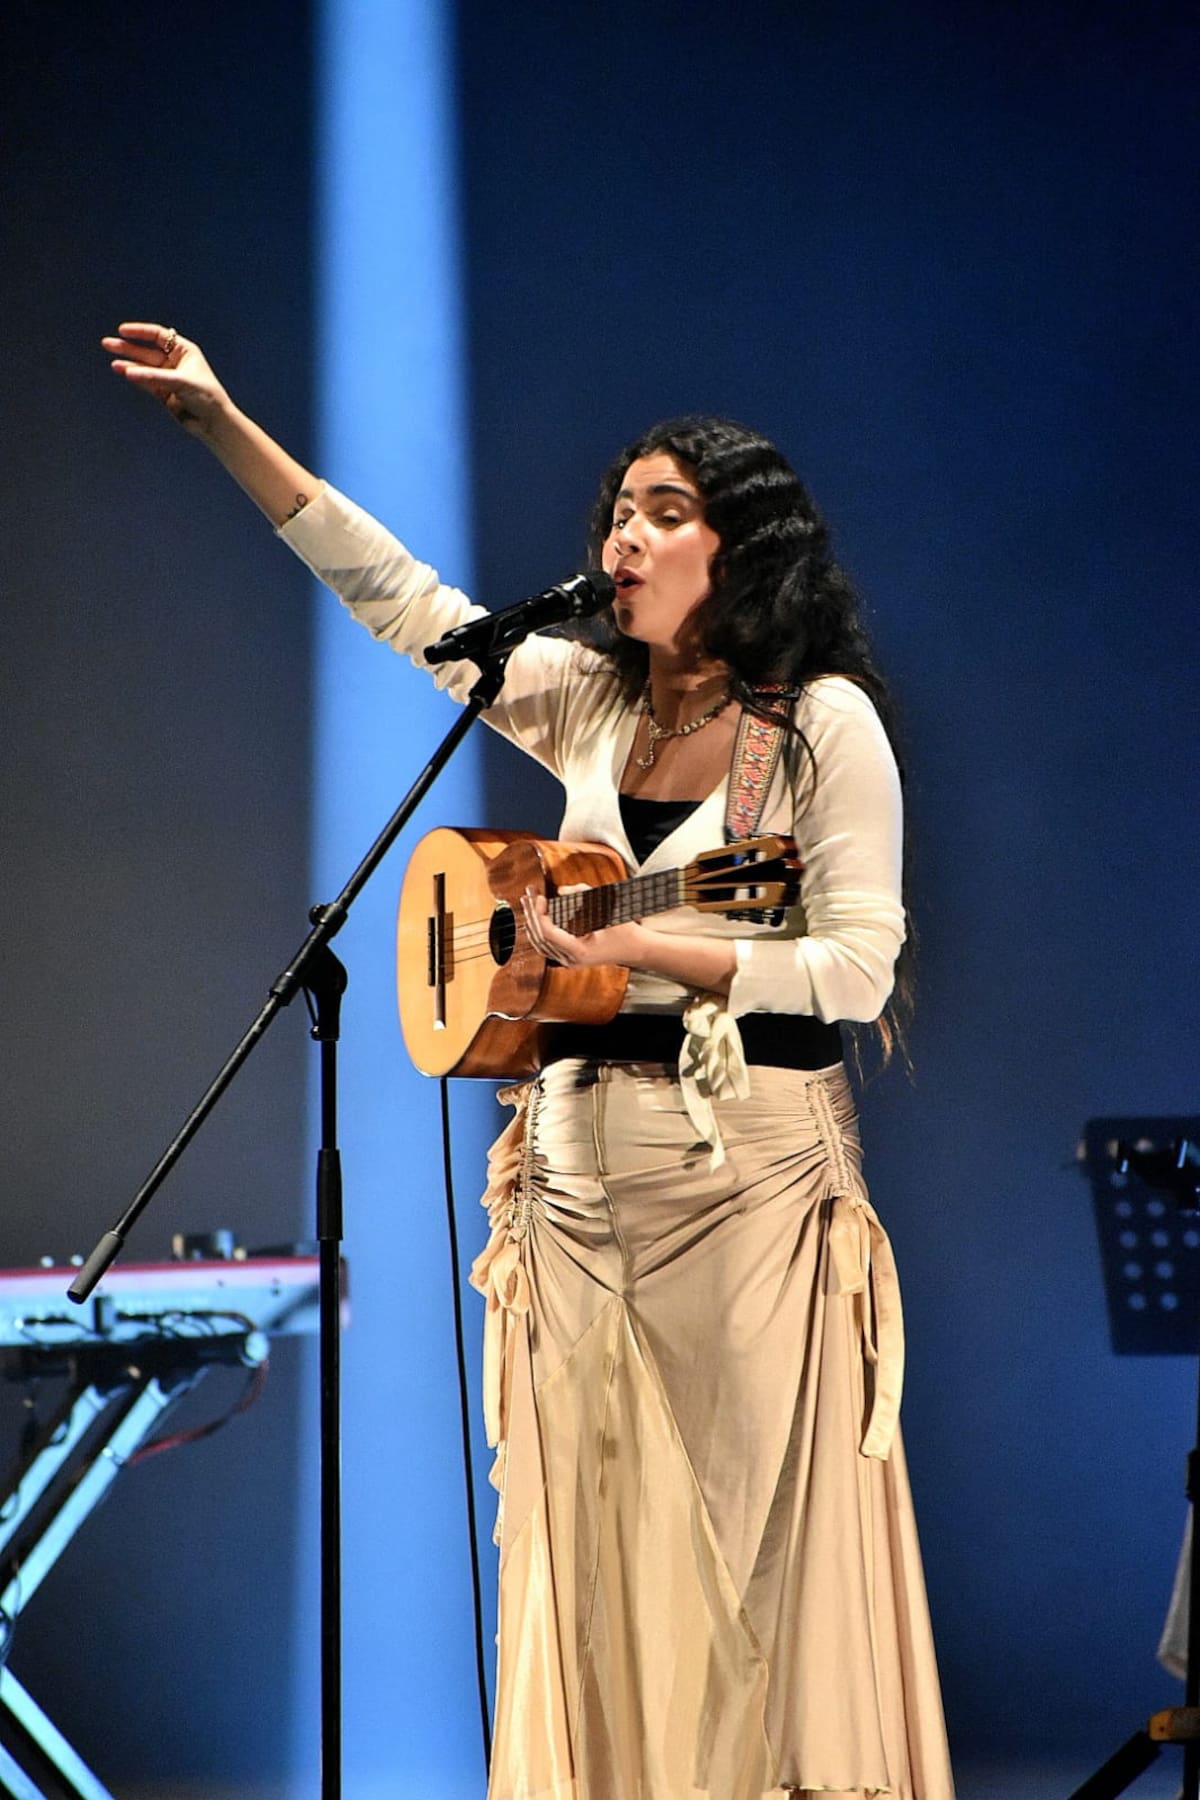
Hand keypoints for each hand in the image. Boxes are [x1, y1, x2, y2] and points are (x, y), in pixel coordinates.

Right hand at [101, 321, 229, 436]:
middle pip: (147, 351)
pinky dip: (134, 377)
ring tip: (111, 359)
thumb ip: (154, 377)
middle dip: (128, 347)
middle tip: (108, 343)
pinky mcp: (163, 393)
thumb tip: (129, 372)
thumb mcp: (181, 382)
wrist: (214, 423)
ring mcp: (168, 378)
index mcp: (184, 351)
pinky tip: (121, 370)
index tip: (123, 330)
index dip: (140, 332)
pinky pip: (145, 382)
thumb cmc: (207, 397)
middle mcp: (175, 362)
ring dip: (128, 363)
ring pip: (143, 367)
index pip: (158, 335)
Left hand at [520, 887, 646, 969]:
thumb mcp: (607, 910)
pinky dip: (538, 930)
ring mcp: (568, 961)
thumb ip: (584, 896)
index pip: (549, 934)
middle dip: (532, 913)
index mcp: (579, 952)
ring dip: (531, 920)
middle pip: (540, 938)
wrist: (634, 949)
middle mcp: (570, 960)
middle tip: (528, 892)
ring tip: (526, 901)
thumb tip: (561, 890)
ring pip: (539, 943)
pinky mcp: (567, 957)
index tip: (541, 898)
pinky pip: (545, 945)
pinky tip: (534, 916)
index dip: (540, 914)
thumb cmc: (624, 931)